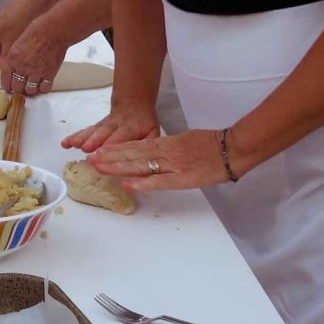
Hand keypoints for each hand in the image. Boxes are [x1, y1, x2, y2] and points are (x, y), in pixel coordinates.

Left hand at [0, 20, 68, 96]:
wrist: (52, 31)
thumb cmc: (36, 32)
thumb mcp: (17, 44)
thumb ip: (14, 58)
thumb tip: (14, 69)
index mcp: (12, 59)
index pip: (6, 80)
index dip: (7, 86)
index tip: (9, 87)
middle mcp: (22, 68)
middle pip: (17, 87)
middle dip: (18, 88)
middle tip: (21, 86)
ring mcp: (36, 73)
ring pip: (30, 91)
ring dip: (30, 89)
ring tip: (32, 85)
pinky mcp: (49, 75)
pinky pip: (44, 89)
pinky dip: (43, 88)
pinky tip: (43, 84)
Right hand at [62, 96, 158, 152]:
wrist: (134, 102)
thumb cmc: (144, 122)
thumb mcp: (154, 132)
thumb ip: (150, 144)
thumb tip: (148, 160)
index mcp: (131, 128)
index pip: (121, 137)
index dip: (113, 144)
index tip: (104, 152)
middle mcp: (115, 125)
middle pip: (104, 133)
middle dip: (94, 140)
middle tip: (86, 149)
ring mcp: (104, 125)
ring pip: (92, 130)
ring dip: (82, 137)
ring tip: (72, 144)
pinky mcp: (97, 125)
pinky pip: (85, 130)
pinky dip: (75, 136)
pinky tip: (66, 143)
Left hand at [87, 129, 233, 192]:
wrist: (233, 148)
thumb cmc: (212, 145)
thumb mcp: (186, 140)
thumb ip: (169, 147)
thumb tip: (154, 151)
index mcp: (166, 143)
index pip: (136, 146)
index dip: (116, 149)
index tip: (99, 151)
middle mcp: (165, 151)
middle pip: (133, 154)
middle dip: (110, 158)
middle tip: (90, 160)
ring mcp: (173, 164)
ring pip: (140, 165)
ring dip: (118, 167)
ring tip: (99, 168)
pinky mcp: (182, 178)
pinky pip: (159, 180)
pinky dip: (142, 182)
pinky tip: (126, 183)